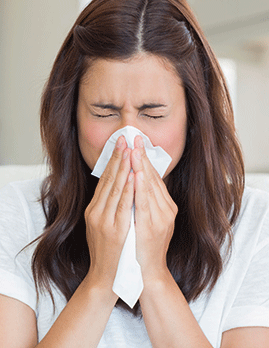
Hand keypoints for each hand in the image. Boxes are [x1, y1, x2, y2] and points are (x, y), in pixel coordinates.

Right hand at [84, 136, 133, 287]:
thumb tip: (119, 187)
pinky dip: (128, 189)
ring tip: (130, 150)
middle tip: (125, 138)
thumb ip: (108, 207)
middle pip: (108, 180)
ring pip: (115, 189)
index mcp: (94, 209)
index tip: (120, 144)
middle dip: (118, 157)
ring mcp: (104, 221)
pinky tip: (134, 175)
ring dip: (123, 168)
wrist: (105, 277)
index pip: (104, 180)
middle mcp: (96, 212)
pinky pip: (123, 205)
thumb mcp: (103, 225)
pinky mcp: (114, 230)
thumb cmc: (108, 252)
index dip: (112, 160)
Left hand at [131, 136, 177, 282]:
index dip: (145, 160)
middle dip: (142, 157)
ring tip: (133, 148)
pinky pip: (143, 202)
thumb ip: (147, 203)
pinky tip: (135, 171)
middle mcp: (166, 211)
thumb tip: (138, 181)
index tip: (137, 144)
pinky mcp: (150, 227)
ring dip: (141, 166)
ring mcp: (159, 219)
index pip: (154, 179)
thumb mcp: (150, 223)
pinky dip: (140, 185)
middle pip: (152, 179)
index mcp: (166, 209)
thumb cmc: (144, 248)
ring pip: (149, 187)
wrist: (145, 274)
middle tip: (135, 137)